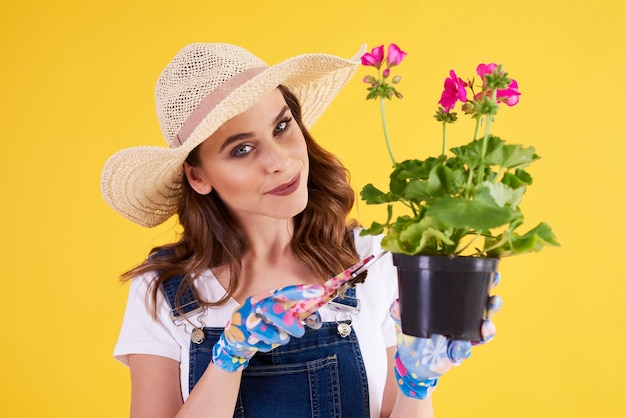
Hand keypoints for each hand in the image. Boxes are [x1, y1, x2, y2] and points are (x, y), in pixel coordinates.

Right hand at [212, 284, 324, 371]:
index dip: (302, 291)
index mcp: (269, 296)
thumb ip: (299, 317)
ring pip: (260, 328)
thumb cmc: (264, 324)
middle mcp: (256, 304)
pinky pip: (256, 343)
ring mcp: (246, 319)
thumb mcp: (281, 317)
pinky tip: (265, 343)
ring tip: (283, 338)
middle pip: (269, 308)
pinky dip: (266, 346)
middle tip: (301, 331)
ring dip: (276, 336)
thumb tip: (317, 322)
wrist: (238, 337)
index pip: (286, 291)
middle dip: (287, 321)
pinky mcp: (240, 334)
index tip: (320, 290)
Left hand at [392, 273, 501, 398]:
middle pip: (486, 310)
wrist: (410, 360)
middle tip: (494, 300)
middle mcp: (464, 320)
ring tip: (486, 325)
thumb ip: (400, 311)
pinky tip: (461, 347)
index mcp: (454, 305)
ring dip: (489, 328)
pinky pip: (465, 352)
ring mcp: (464, 337)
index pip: (473, 291)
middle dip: (494, 304)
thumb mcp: (405, 318)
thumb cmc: (413, 333)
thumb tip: (396, 304)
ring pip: (484, 332)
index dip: (487, 282)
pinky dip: (464, 349)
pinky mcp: (457, 355)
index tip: (494, 276)